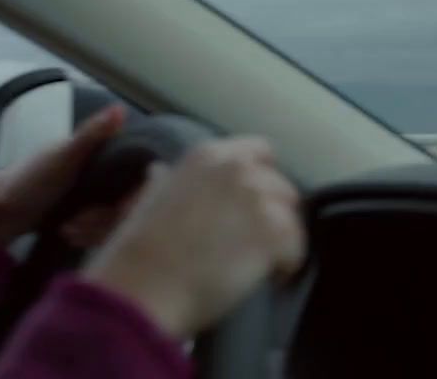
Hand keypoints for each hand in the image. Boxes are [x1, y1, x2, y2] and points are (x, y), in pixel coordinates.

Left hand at [0, 104, 125, 246]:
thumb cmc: (29, 181)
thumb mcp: (62, 158)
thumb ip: (92, 135)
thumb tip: (120, 108)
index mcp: (102, 152)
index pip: (139, 176)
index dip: (134, 195)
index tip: (118, 208)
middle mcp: (104, 171)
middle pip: (129, 201)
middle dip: (107, 218)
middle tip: (81, 223)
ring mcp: (95, 195)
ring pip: (117, 219)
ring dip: (95, 229)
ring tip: (70, 229)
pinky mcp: (86, 216)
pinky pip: (103, 230)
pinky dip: (88, 235)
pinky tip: (69, 234)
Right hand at [81, 137, 304, 338]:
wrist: (146, 285)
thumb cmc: (139, 250)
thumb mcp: (148, 199)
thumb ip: (164, 181)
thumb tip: (159, 171)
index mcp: (208, 156)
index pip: (260, 152)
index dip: (261, 180)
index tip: (253, 205)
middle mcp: (237, 169)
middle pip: (281, 187)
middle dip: (273, 213)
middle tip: (254, 242)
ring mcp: (257, 198)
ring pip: (292, 218)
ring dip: (281, 241)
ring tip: (261, 265)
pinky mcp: (273, 232)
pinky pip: (297, 249)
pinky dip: (287, 266)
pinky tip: (268, 278)